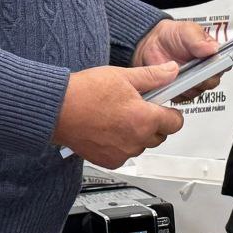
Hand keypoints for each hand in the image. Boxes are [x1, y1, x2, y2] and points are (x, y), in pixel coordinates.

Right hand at [52, 62, 184, 167]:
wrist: (57, 109)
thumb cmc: (85, 93)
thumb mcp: (123, 76)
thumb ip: (153, 76)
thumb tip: (171, 71)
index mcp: (144, 119)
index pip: (175, 122)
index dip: (171, 112)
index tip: (164, 106)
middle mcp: (136, 140)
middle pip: (160, 136)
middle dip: (154, 122)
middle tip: (138, 107)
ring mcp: (123, 153)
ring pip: (141, 145)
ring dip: (137, 134)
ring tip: (119, 115)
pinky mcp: (109, 160)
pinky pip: (125, 154)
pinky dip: (121, 144)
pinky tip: (109, 128)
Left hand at [131, 20, 220, 102]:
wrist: (153, 42)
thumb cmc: (173, 35)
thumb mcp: (187, 30)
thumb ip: (199, 39)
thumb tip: (213, 48)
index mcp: (212, 54)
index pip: (225, 64)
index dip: (220, 66)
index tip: (212, 65)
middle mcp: (206, 70)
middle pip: (212, 81)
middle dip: (203, 77)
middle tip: (194, 71)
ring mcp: (193, 81)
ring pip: (198, 91)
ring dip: (189, 85)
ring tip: (179, 75)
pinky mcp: (181, 90)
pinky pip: (183, 97)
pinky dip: (177, 91)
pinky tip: (172, 82)